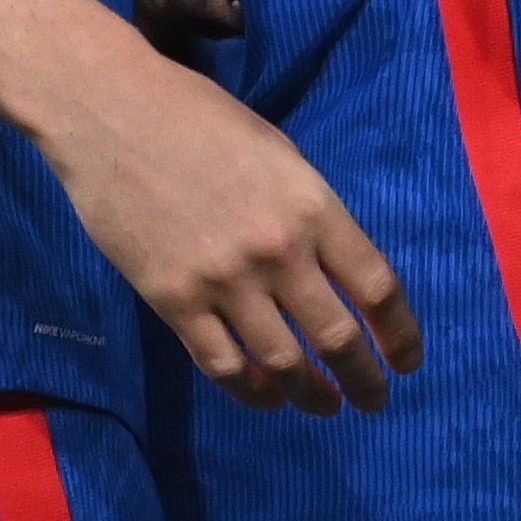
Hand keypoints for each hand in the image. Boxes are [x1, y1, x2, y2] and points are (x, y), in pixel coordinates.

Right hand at [34, 55, 421, 413]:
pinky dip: (251, 391)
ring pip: (282, 362)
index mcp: (315, 207)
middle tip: (375, 400)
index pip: (378, 287)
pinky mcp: (171, 300)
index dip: (401, 334)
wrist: (111, 114)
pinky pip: (220, 363)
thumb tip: (336, 272)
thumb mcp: (282, 157)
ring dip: (311, 394)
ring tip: (326, 406)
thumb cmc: (202, 121)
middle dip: (364, 378)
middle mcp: (277, 252)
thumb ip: (312, 217)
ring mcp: (222, 281)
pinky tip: (269, 400)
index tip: (409, 361)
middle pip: (337, 336)